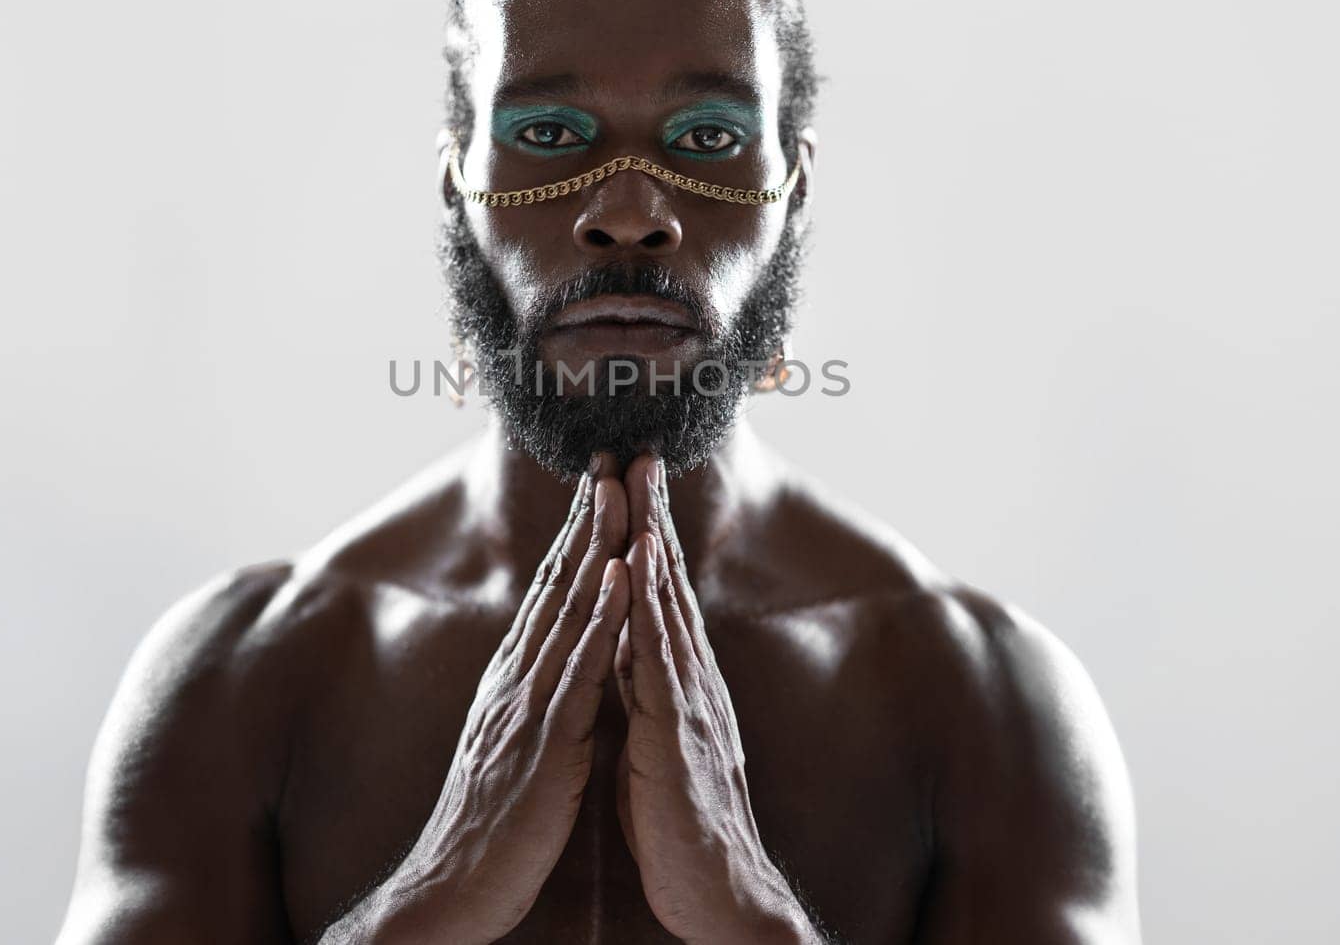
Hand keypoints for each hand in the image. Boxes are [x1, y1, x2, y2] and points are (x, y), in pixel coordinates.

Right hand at [333, 456, 629, 944]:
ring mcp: (529, 705)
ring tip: (618, 491)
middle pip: (558, 583)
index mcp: (516, 678)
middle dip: (586, 518)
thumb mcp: (518, 741)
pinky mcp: (545, 741)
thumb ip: (538, 693)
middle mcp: (518, 677)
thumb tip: (562, 655)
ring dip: (595, 547)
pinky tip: (618, 579)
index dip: (577, 534)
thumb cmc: (493, 821)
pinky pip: (579, 670)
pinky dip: (600, 619)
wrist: (453, 888)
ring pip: (569, 611)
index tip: (599, 482)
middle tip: (609, 456)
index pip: (552, 591)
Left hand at [613, 454, 823, 944]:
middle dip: (651, 514)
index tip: (631, 481)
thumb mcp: (654, 737)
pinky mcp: (677, 729)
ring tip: (639, 479)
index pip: (658, 594)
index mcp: (677, 681)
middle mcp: (689, 678)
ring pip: (665, 602)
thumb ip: (641, 687)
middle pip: (666, 582)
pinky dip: (648, 601)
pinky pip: (657, 653)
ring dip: (651, 536)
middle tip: (639, 450)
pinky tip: (639, 559)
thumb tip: (623, 642)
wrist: (716, 888)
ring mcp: (688, 699)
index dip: (645, 535)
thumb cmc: (680, 819)